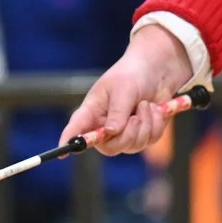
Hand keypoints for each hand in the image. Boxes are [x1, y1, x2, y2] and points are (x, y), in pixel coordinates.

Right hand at [62, 25, 193, 155]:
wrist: (158, 70)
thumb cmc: (133, 74)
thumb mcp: (123, 88)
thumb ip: (117, 112)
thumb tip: (111, 132)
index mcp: (92, 111)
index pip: (76, 129)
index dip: (69, 141)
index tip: (63, 153)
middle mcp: (104, 126)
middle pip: (109, 148)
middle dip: (127, 135)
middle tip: (135, 117)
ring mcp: (124, 133)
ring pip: (132, 145)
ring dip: (145, 124)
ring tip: (146, 105)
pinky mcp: (142, 135)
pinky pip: (150, 140)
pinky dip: (156, 124)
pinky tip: (155, 109)